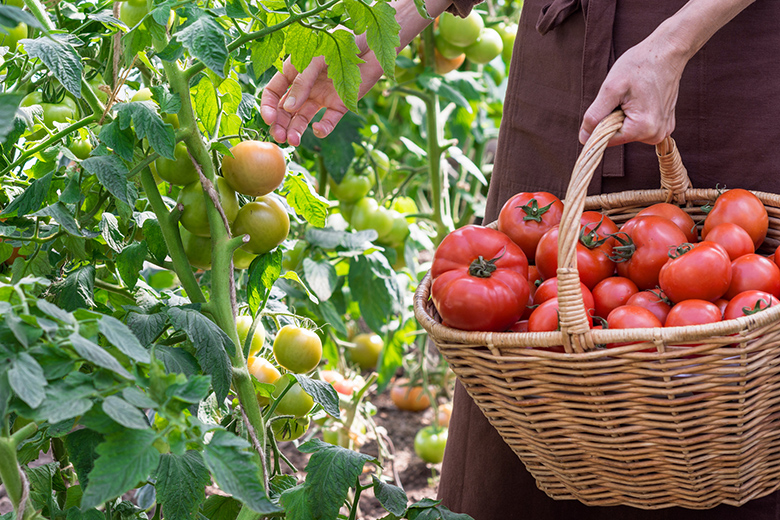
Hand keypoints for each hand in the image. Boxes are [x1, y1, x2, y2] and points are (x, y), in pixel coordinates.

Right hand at [260, 51, 384, 146]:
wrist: (373, 44)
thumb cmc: (342, 42)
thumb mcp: (317, 58)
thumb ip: (303, 82)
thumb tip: (289, 108)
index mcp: (294, 71)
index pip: (274, 92)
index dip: (268, 106)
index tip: (269, 120)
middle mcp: (306, 86)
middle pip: (286, 110)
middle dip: (280, 124)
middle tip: (279, 138)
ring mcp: (322, 96)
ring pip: (303, 118)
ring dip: (296, 131)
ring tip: (294, 142)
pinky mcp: (340, 105)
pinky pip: (328, 121)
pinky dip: (322, 128)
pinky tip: (318, 129)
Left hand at [579, 35, 687, 146]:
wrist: (666, 52)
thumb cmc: (639, 65)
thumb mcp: (611, 89)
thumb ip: (595, 116)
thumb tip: (583, 138)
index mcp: (643, 129)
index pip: (607, 140)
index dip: (600, 123)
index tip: (609, 103)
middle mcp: (656, 135)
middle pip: (619, 136)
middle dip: (613, 118)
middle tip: (624, 96)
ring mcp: (662, 131)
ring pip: (627, 132)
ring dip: (623, 116)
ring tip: (633, 96)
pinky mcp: (664, 125)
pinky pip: (639, 127)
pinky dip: (634, 115)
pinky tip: (641, 98)